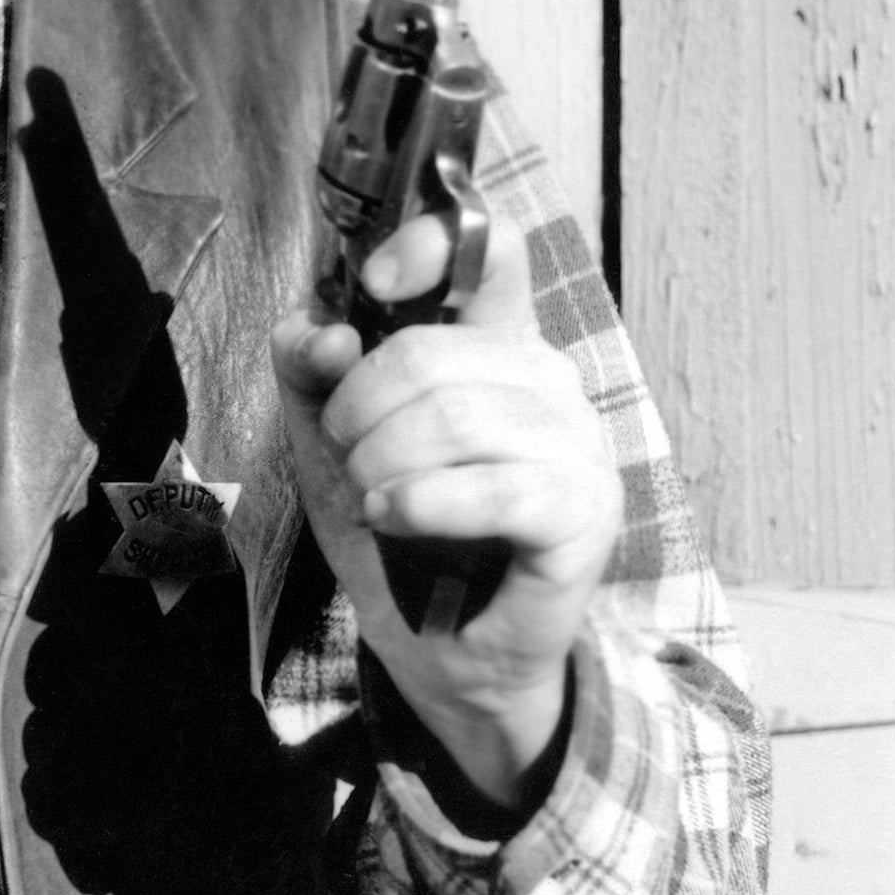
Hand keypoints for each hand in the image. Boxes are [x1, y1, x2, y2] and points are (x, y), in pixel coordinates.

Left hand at [271, 212, 621, 808]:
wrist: (440, 647)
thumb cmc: (397, 532)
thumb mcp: (328, 442)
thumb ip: (310, 372)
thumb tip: (319, 329)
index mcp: (496, 344)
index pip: (492, 250)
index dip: (428, 247)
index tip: (374, 287)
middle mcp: (549, 380)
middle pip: (431, 351)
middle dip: (356, 410)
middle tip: (349, 460)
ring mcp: (577, 445)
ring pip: (455, 414)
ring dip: (380, 462)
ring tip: (372, 497)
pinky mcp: (584, 513)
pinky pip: (497, 487)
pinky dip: (423, 501)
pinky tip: (393, 516)